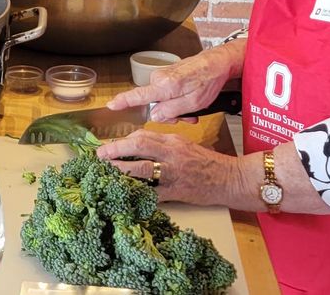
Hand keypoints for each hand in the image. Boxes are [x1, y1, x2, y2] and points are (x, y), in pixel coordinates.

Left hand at [95, 129, 234, 204]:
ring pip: (142, 168)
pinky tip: (125, 194)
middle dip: (116, 149)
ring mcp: (173, 173)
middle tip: (100, 154)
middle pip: (139, 145)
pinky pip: (152, 193)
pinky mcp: (176, 191)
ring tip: (107, 172)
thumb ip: (163, 144)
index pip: (143, 135)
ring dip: (121, 170)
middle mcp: (171, 153)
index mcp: (172, 141)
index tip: (108, 145)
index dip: (122, 140)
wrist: (229, 178)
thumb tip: (138, 145)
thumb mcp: (184, 145)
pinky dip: (137, 193)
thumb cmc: (206, 162)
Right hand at [105, 44, 242, 122]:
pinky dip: (177, 98)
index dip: (123, 102)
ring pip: (161, 99)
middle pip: (153, 103)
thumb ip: (171, 110)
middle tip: (187, 118)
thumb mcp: (193, 103)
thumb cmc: (208, 81)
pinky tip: (190, 101)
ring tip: (192, 111)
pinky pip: (167, 91)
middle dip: (168, 113)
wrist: (217, 62)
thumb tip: (154, 115)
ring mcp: (163, 74)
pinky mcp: (168, 73)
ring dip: (175, 107)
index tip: (110, 105)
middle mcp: (159, 77)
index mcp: (164, 85)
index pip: (138, 95)